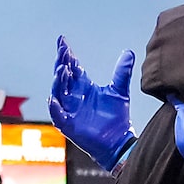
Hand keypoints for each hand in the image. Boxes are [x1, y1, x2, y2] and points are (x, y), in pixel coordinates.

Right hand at [51, 36, 134, 169]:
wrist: (119, 142)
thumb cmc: (117, 118)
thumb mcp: (119, 92)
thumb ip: (122, 72)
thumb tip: (129, 53)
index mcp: (84, 87)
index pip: (72, 68)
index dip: (68, 55)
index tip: (63, 41)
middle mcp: (74, 97)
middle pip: (63, 77)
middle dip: (61, 63)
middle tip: (62, 51)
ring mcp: (69, 111)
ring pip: (58, 93)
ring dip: (59, 81)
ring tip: (62, 69)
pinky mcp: (68, 125)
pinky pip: (58, 115)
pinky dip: (55, 107)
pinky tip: (54, 98)